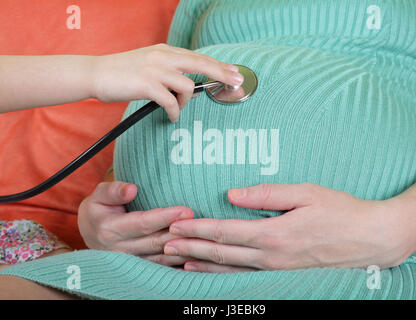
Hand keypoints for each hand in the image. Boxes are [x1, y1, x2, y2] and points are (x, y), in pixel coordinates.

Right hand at [78, 181, 193, 266]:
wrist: (90, 234)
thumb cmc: (99, 209)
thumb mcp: (98, 196)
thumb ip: (113, 191)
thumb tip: (132, 189)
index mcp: (111, 230)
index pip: (142, 223)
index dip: (165, 217)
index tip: (186, 210)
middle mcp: (120, 250)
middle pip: (156, 242)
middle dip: (180, 232)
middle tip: (201, 223)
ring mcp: (131, 263)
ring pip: (162, 258)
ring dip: (183, 250)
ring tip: (203, 240)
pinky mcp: (140, 269)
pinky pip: (163, 268)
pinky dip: (180, 263)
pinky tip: (197, 256)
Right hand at [92, 43, 242, 121]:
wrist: (95, 73)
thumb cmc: (122, 73)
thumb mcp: (149, 63)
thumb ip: (168, 69)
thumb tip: (188, 86)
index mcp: (165, 51)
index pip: (198, 57)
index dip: (218, 65)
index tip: (234, 71)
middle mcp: (163, 56)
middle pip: (201, 64)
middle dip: (222, 74)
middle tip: (238, 83)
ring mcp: (155, 69)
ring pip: (187, 86)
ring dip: (186, 103)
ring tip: (177, 109)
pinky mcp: (147, 84)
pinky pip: (171, 101)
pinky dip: (175, 112)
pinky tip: (171, 117)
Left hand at [165, 183, 414, 272]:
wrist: (371, 240)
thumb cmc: (341, 211)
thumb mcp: (306, 193)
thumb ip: (266, 194)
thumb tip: (232, 194)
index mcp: (273, 234)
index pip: (224, 231)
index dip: (197, 228)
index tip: (176, 225)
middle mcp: (270, 256)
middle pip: (221, 252)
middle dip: (190, 246)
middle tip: (164, 243)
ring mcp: (276, 270)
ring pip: (229, 269)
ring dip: (201, 263)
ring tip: (178, 259)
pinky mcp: (283, 275)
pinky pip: (245, 276)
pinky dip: (222, 274)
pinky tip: (210, 271)